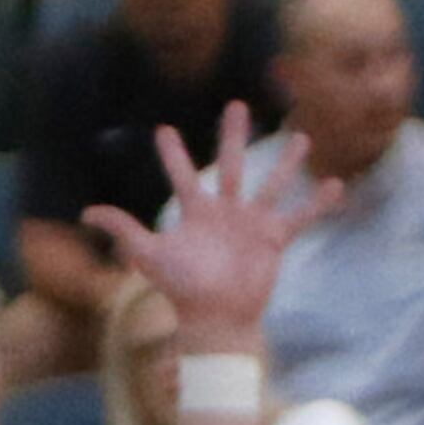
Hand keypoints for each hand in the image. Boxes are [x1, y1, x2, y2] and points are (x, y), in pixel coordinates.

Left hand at [82, 101, 340, 348]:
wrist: (215, 319)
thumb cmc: (182, 289)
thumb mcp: (150, 254)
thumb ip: (122, 230)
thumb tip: (86, 213)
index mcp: (195, 214)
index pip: (181, 176)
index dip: (172, 155)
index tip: (163, 130)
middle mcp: (224, 213)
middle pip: (230, 165)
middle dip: (233, 136)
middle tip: (237, 105)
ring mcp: (252, 225)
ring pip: (272, 185)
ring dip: (287, 162)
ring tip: (303, 136)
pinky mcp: (274, 240)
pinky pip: (300, 217)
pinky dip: (317, 203)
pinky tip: (337, 184)